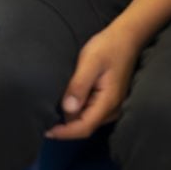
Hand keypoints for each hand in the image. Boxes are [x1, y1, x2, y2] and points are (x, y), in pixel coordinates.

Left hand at [46, 24, 142, 139]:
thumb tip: (67, 109)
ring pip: (87, 120)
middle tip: (44, 117)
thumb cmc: (108, 46)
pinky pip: (91, 112)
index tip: (45, 130)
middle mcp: (112, 108)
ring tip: (52, 107)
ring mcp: (112, 105)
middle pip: (85, 126)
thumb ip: (79, 86)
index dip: (64, 133)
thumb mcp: (90, 62)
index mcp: (108, 101)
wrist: (127, 36)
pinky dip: (77, 109)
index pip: (84, 127)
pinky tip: (68, 98)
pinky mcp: (109, 100)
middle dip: (65, 126)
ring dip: (70, 117)